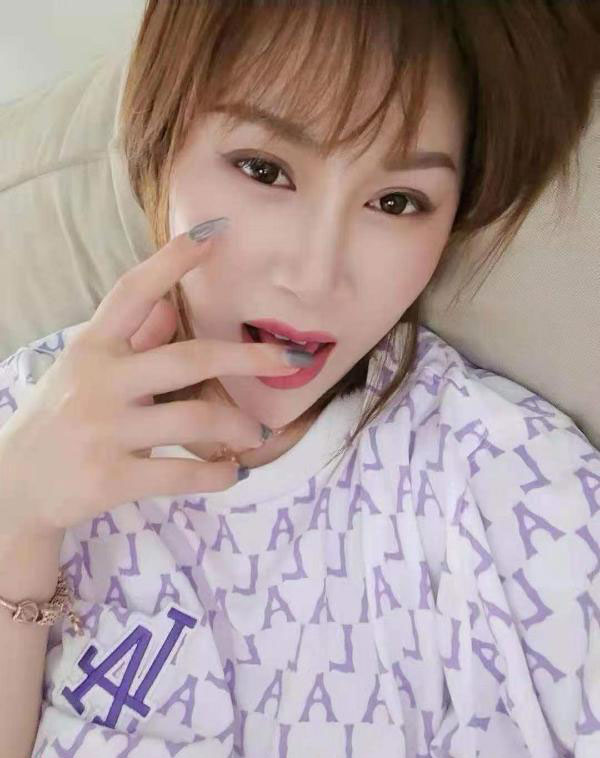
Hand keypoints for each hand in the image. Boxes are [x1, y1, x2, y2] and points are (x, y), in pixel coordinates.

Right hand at [0, 220, 300, 537]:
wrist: (16, 485)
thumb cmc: (59, 417)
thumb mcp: (85, 368)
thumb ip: (130, 339)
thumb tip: (173, 307)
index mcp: (93, 347)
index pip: (133, 292)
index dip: (174, 260)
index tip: (218, 233)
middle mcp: (98, 382)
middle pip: (188, 359)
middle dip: (249, 357)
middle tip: (292, 359)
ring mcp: (103, 431)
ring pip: (193, 419)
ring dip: (238, 427)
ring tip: (256, 435)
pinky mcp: (110, 479)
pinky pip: (181, 475)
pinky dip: (217, 475)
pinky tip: (231, 474)